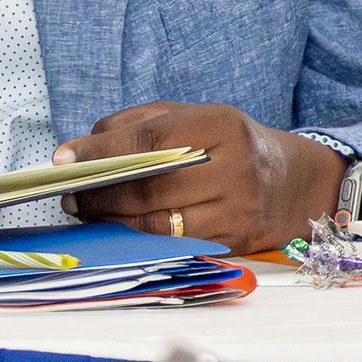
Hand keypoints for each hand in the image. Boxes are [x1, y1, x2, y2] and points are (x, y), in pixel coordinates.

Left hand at [60, 103, 347, 251]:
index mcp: (223, 125)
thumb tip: (83, 146)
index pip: (151, 137)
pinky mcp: (234, 242)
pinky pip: (171, 243)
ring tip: (88, 211)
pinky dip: (136, 238)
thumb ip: (142, 123)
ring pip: (155, 222)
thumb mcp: (200, 118)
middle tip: (71, 193)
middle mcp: (234, 167)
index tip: (64, 158)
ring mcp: (236, 209)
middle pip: (149, 184)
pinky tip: (118, 229)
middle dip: (100, 191)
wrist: (297, 185)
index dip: (102, 149)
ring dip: (111, 220)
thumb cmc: (236, 146)